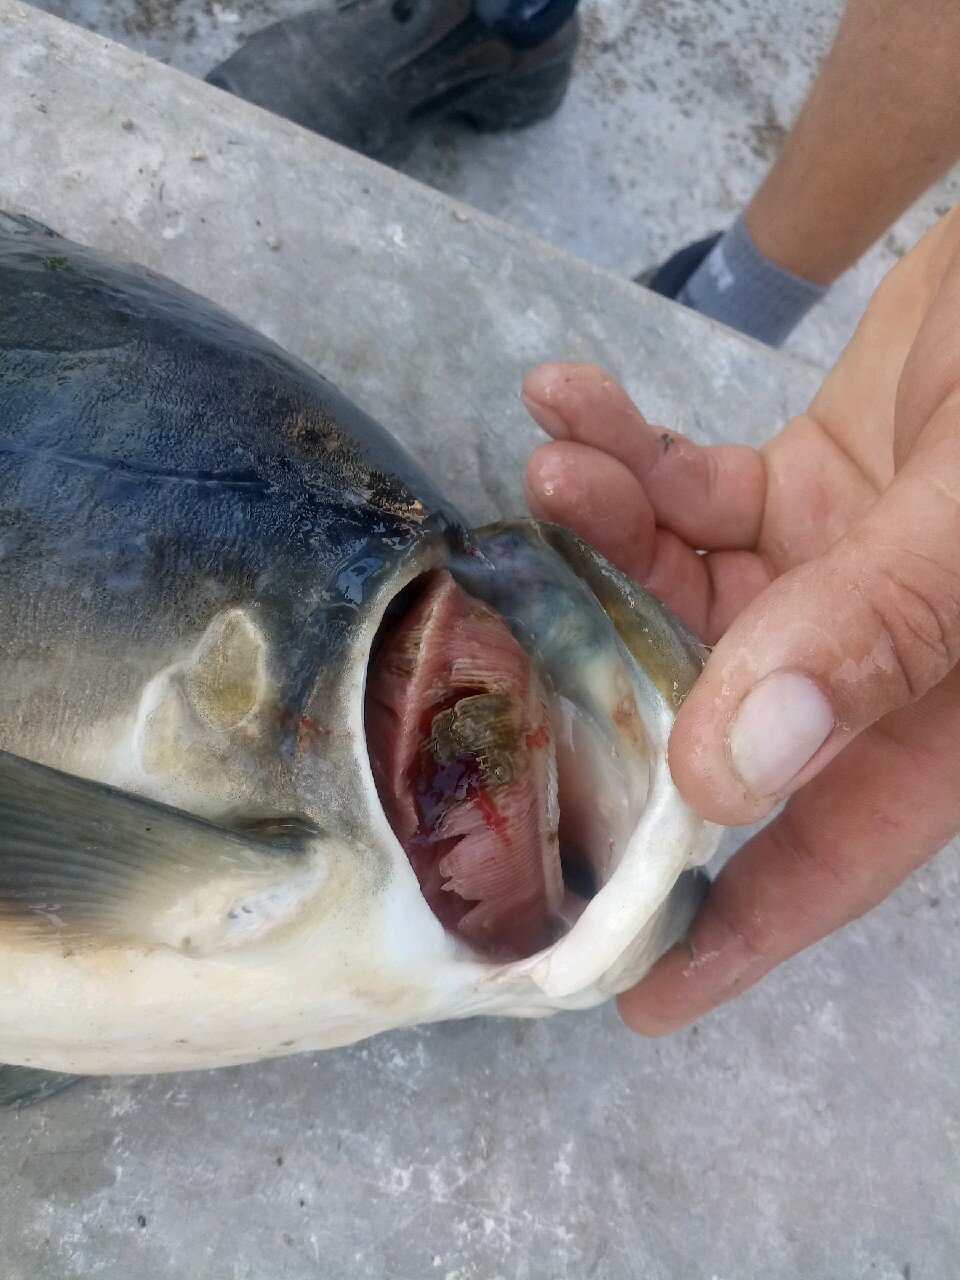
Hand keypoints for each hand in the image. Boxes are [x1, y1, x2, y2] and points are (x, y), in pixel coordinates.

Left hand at [522, 209, 959, 1032]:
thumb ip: (872, 632)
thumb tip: (730, 775)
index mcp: (944, 712)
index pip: (836, 853)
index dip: (737, 933)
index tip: (629, 996)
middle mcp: (882, 662)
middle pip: (721, 722)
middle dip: (606, 700)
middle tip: (496, 687)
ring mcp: (834, 571)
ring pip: (680, 592)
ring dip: (602, 538)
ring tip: (550, 479)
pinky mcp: (801, 486)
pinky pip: (690, 494)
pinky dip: (624, 459)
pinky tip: (562, 404)